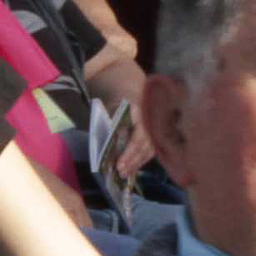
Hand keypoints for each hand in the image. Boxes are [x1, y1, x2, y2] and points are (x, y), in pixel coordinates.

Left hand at [89, 63, 155, 177]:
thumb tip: (102, 142)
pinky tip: (132, 167)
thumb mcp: (108, 103)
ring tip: (124, 174)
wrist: (128, 81)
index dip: (129, 152)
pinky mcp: (153, 130)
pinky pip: (150, 148)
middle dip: (132, 161)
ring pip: (149, 149)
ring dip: (137, 163)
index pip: (137, 137)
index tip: (119, 164)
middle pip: (144, 146)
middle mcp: (149, 119)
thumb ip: (107, 120)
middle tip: (120, 173)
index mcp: (139, 111)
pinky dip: (141, 158)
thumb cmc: (114, 93)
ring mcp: (153, 125)